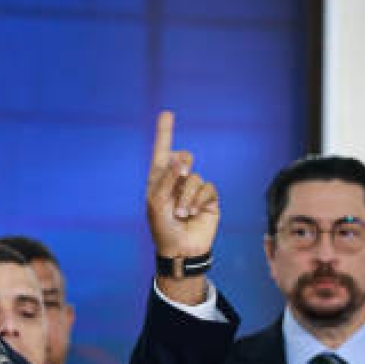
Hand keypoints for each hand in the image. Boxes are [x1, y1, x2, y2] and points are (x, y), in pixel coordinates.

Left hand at [145, 111, 219, 303]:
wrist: (179, 250)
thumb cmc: (162, 227)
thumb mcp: (157, 201)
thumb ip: (167, 177)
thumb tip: (182, 157)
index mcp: (159, 179)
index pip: (162, 152)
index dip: (165, 133)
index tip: (167, 113)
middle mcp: (177, 181)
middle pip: (185, 157)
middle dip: (182, 166)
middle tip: (179, 177)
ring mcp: (193, 189)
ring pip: (195, 177)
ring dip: (186, 197)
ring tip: (180, 214)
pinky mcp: (208, 199)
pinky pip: (207, 189)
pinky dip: (198, 200)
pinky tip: (193, 213)